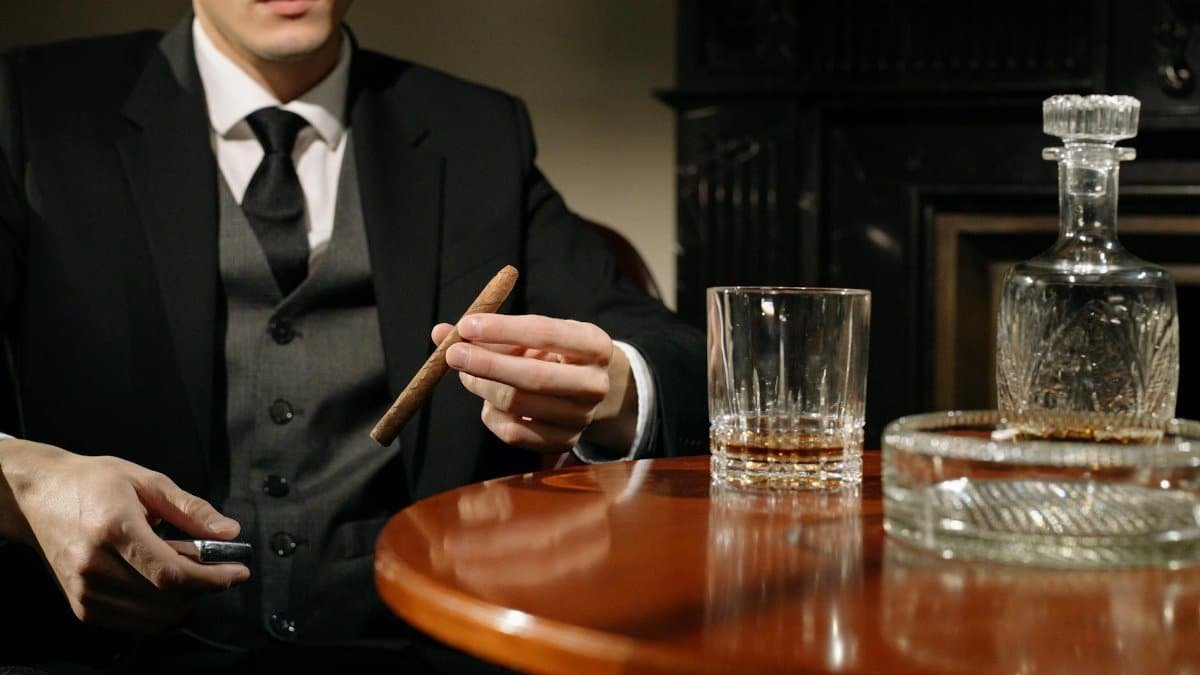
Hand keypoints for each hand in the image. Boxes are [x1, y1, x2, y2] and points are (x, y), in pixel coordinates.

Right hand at [0, 441, 248, 632]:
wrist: (37, 498)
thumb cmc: (93, 483)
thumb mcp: (147, 480)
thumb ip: (191, 509)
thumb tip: (229, 531)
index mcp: (114, 530)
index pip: (171, 572)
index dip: (211, 578)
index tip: (239, 571)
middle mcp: (95, 567)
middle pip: (166, 598)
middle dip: (204, 586)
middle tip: (217, 564)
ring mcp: (85, 592)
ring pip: (154, 617)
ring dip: (185, 600)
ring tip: (188, 569)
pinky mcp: (82, 608)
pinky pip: (135, 622)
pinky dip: (162, 609)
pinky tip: (165, 582)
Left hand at [432, 313, 637, 453]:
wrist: (588, 390)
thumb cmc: (553, 353)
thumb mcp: (533, 335)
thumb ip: (491, 332)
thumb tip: (440, 333)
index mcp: (594, 345)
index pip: (545, 333)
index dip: (502, 329)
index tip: (467, 325)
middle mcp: (594, 384)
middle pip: (534, 377)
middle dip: (487, 364)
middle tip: (452, 354)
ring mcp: (582, 417)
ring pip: (516, 404)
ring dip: (482, 387)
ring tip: (469, 374)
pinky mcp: (564, 442)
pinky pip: (513, 433)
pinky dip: (491, 414)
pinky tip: (490, 401)